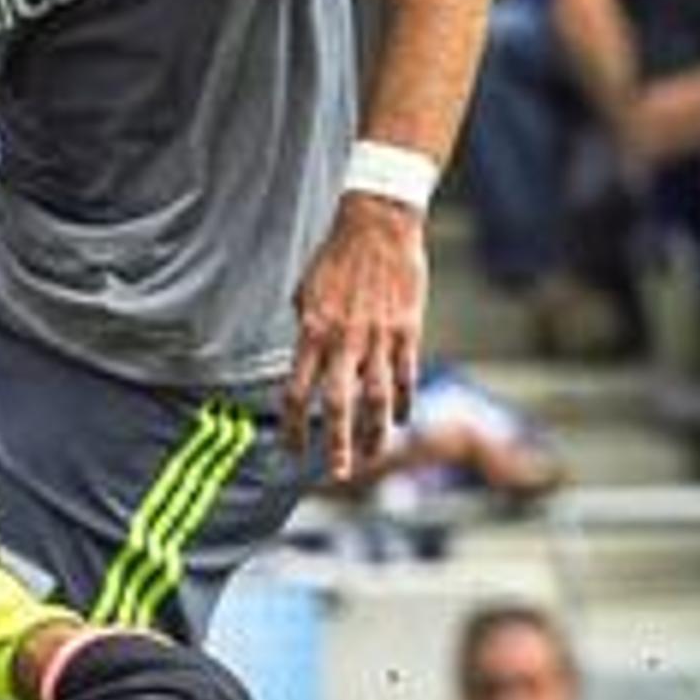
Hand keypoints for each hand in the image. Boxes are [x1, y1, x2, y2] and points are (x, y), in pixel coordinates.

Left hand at [286, 194, 425, 481]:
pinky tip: (401, 420)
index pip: (296, 391)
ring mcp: (379, 337)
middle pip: (338, 405)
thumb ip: (306, 330)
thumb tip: (305, 364)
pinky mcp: (407, 330)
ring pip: (377, 398)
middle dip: (336, 445)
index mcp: (313, 331)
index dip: (293, 426)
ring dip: (374, 432)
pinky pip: (405, 375)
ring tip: (373, 456)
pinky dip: (403, 401)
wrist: (378, 224)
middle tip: (338, 475)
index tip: (291, 450)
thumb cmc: (336, 256)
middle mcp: (344, 340)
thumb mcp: (306, 292)